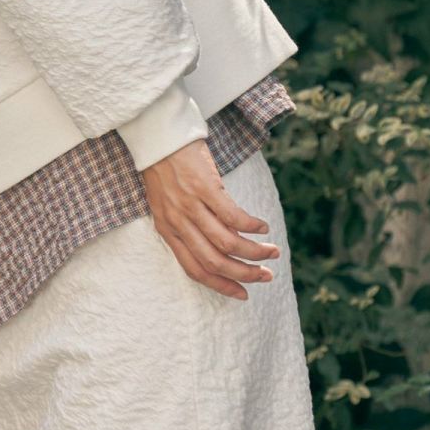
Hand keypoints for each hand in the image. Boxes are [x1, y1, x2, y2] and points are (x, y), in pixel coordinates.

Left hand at [140, 141, 278, 299]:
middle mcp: (178, 224)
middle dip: (243, 274)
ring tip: (271, 252)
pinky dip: (251, 226)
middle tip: (266, 277)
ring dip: (253, 252)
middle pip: (214, 262)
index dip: (220, 285)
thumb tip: (218, 245)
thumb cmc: (164, 170)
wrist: (157, 135)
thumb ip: (187, 227)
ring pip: (226, 242)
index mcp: (168, 232)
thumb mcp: (167, 206)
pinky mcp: (205, 187)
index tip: (242, 293)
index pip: (195, 270)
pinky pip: (232, 215)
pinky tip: (263, 228)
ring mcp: (191, 206)